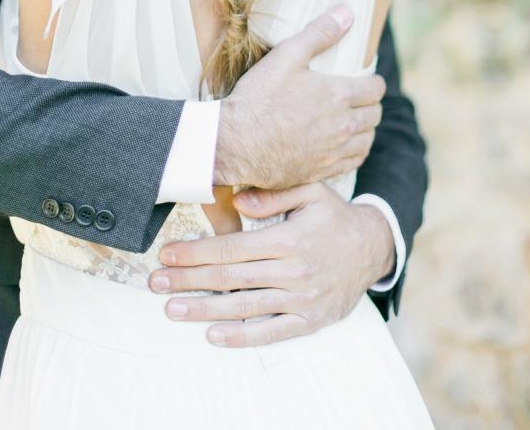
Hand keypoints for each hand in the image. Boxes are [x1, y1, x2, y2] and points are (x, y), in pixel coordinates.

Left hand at [149, 182, 395, 346]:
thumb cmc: (333, 216)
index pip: (231, 248)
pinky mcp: (310, 321)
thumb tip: (239, 199)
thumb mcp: (310, 192)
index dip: (196, 252)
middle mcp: (293, 272)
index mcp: (289, 240)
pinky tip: (213, 335)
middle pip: (230, 280)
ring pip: (244, 308)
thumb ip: (273, 194)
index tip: (167, 253)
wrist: (373, 247)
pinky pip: (271, 333)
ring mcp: (301, 300)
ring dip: (204, 310)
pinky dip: (241, 337)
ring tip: (173, 309)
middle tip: (156, 282)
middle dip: (188, 281)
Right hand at [214, 5, 384, 188]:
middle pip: (375, 115)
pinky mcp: (322, 170)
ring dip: (365, 129)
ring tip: (354, 121)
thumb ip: (319, 33)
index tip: (367, 81)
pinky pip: (354, 162)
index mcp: (338, 95)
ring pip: (367, 140)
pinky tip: (344, 145)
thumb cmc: (258, 97)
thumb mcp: (286, 56)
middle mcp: (343, 125)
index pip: (376, 89)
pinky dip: (355, 152)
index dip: (374, 83)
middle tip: (359, 99)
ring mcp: (334, 151)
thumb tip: (347, 13)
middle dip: (371, 104)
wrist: (235, 142)